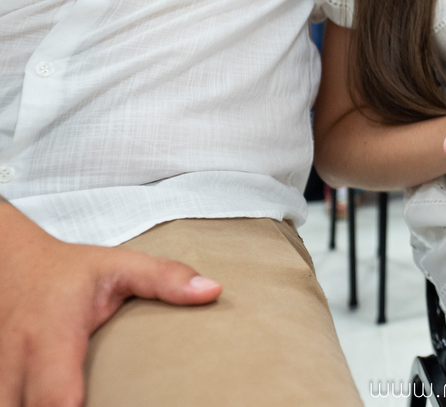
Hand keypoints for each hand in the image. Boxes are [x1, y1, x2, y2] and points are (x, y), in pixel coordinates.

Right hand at [0, 204, 220, 406]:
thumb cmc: (71, 271)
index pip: (54, 394)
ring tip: (87, 403)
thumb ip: (164, 278)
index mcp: (50, 336)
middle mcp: (15, 362)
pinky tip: (53, 404)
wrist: (13, 264)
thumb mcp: (120, 265)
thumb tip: (214, 291)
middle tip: (103, 405)